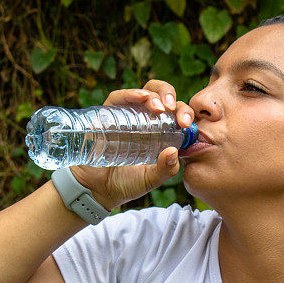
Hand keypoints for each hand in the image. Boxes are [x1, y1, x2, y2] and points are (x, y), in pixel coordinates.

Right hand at [68, 79, 195, 209]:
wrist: (97, 189)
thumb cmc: (126, 182)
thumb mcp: (150, 179)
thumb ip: (165, 170)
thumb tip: (173, 152)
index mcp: (160, 131)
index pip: (176, 113)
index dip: (184, 113)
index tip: (186, 123)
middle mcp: (144, 119)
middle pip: (161, 95)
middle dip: (171, 97)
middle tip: (175, 112)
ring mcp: (126, 114)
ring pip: (143, 92)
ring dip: (155, 95)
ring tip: (161, 107)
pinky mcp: (107, 114)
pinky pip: (119, 97)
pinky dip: (131, 94)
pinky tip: (141, 97)